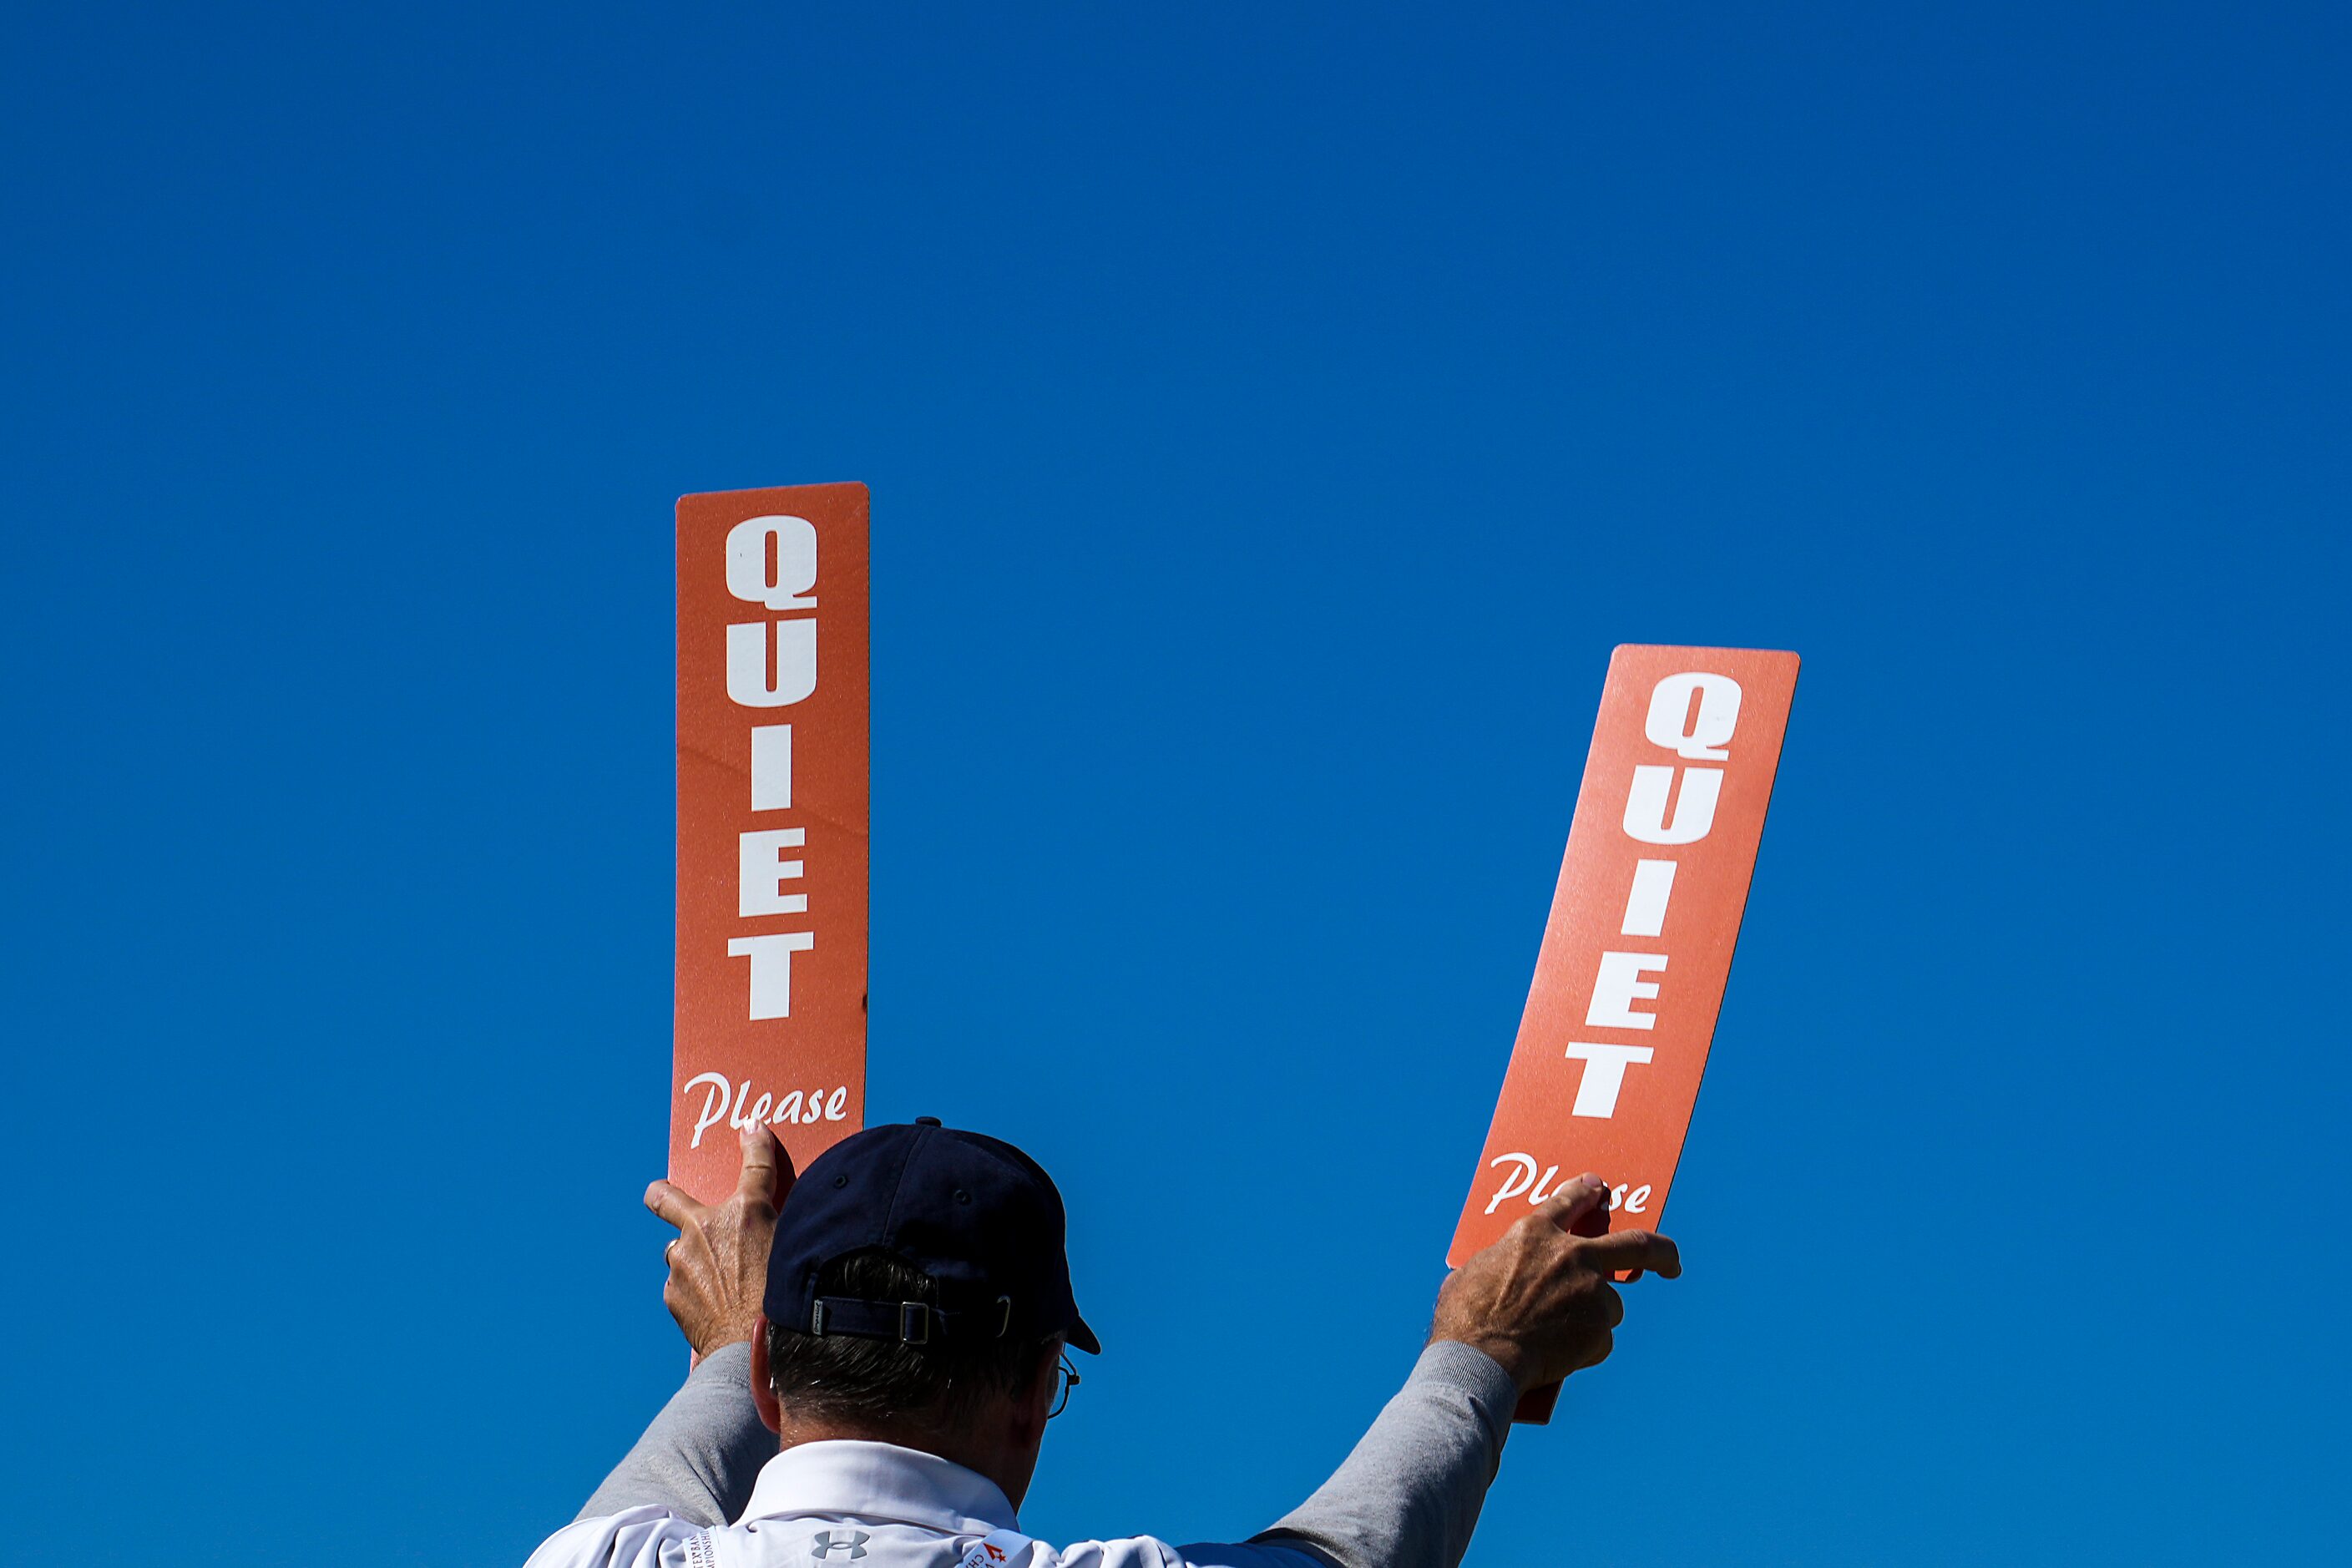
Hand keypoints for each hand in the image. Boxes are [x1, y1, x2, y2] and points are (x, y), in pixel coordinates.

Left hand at [644, 1124, 794, 1358]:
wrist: (750, 1350)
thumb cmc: (781, 1300)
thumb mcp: (791, 1250)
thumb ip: (776, 1227)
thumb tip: (771, 1217)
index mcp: (745, 1212)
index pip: (755, 1163)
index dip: (755, 1143)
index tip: (751, 1131)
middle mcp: (705, 1229)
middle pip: (665, 1197)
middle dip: (661, 1193)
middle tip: (660, 1195)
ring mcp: (682, 1261)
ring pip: (679, 1251)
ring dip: (692, 1258)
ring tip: (717, 1283)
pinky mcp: (672, 1291)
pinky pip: (681, 1284)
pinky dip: (694, 1290)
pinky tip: (715, 1307)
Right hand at [1428, 1173, 1680, 1393]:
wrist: (1480, 1358)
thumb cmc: (1465, 1316)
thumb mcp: (1474, 1271)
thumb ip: (1503, 1263)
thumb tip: (1506, 1272)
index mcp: (1536, 1232)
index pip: (1570, 1200)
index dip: (1586, 1193)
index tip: (1598, 1188)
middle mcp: (1573, 1255)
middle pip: (1636, 1244)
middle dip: (1661, 1252)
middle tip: (1671, 1262)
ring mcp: (1592, 1292)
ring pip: (1608, 1303)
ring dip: (1591, 1316)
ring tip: (1556, 1334)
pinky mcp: (1600, 1330)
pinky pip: (1598, 1338)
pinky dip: (1583, 1347)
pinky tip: (1557, 1354)